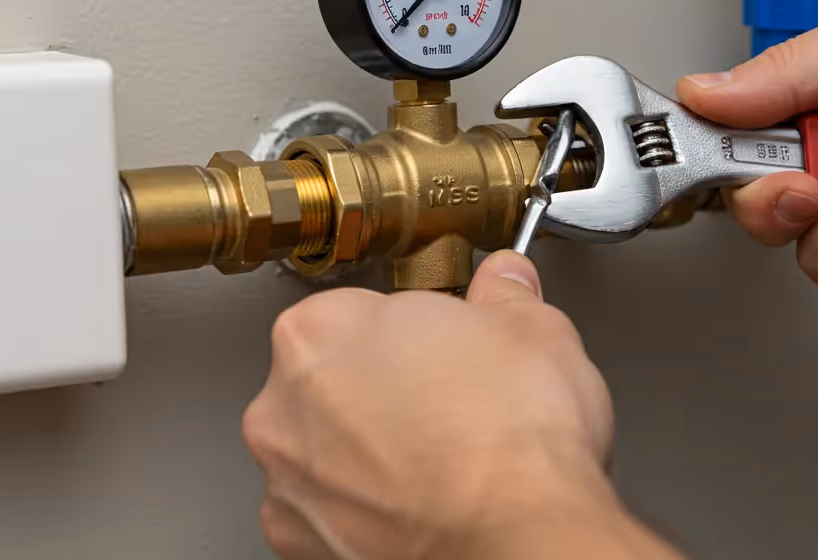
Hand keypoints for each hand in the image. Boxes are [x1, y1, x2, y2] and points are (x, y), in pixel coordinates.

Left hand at [243, 252, 683, 559]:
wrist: (516, 534)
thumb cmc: (511, 440)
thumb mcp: (534, 330)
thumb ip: (504, 295)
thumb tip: (506, 283)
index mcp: (322, 330)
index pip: (356, 311)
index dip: (411, 331)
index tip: (444, 347)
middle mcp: (284, 404)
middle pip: (328, 381)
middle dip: (379, 389)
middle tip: (446, 402)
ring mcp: (288, 481)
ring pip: (322, 451)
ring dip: (365, 452)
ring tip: (437, 460)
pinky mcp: (302, 544)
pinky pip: (327, 514)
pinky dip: (362, 511)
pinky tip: (417, 504)